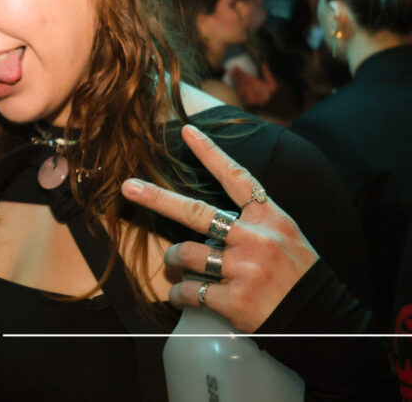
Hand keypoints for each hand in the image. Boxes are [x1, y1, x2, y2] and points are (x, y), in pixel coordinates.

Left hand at [121, 124, 318, 331]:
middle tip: (129, 187)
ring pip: (187, 254)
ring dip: (176, 261)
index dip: (211, 153)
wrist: (323, 320)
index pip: (237, 178)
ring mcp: (244, 270)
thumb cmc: (298, 276)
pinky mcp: (235, 300)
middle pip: (195, 213)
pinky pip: (190, 291)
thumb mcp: (285, 236)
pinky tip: (180, 295)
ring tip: (179, 267)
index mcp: (268, 219)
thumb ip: (252, 222)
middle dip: (157, 198)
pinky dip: (178, 294)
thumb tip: (206, 222)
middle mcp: (255, 240)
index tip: (187, 131)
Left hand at [230, 63, 277, 106]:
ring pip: (240, 87)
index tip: (236, 67)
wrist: (272, 107)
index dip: (240, 72)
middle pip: (241, 81)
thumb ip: (266, 73)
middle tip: (232, 70)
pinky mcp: (247, 102)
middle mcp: (250, 90)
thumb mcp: (272, 83)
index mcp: (256, 84)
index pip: (245, 76)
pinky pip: (240, 94)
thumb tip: (263, 64)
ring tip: (233, 75)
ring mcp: (247, 96)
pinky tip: (236, 86)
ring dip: (236, 81)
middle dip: (236, 75)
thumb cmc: (273, 94)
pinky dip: (238, 89)